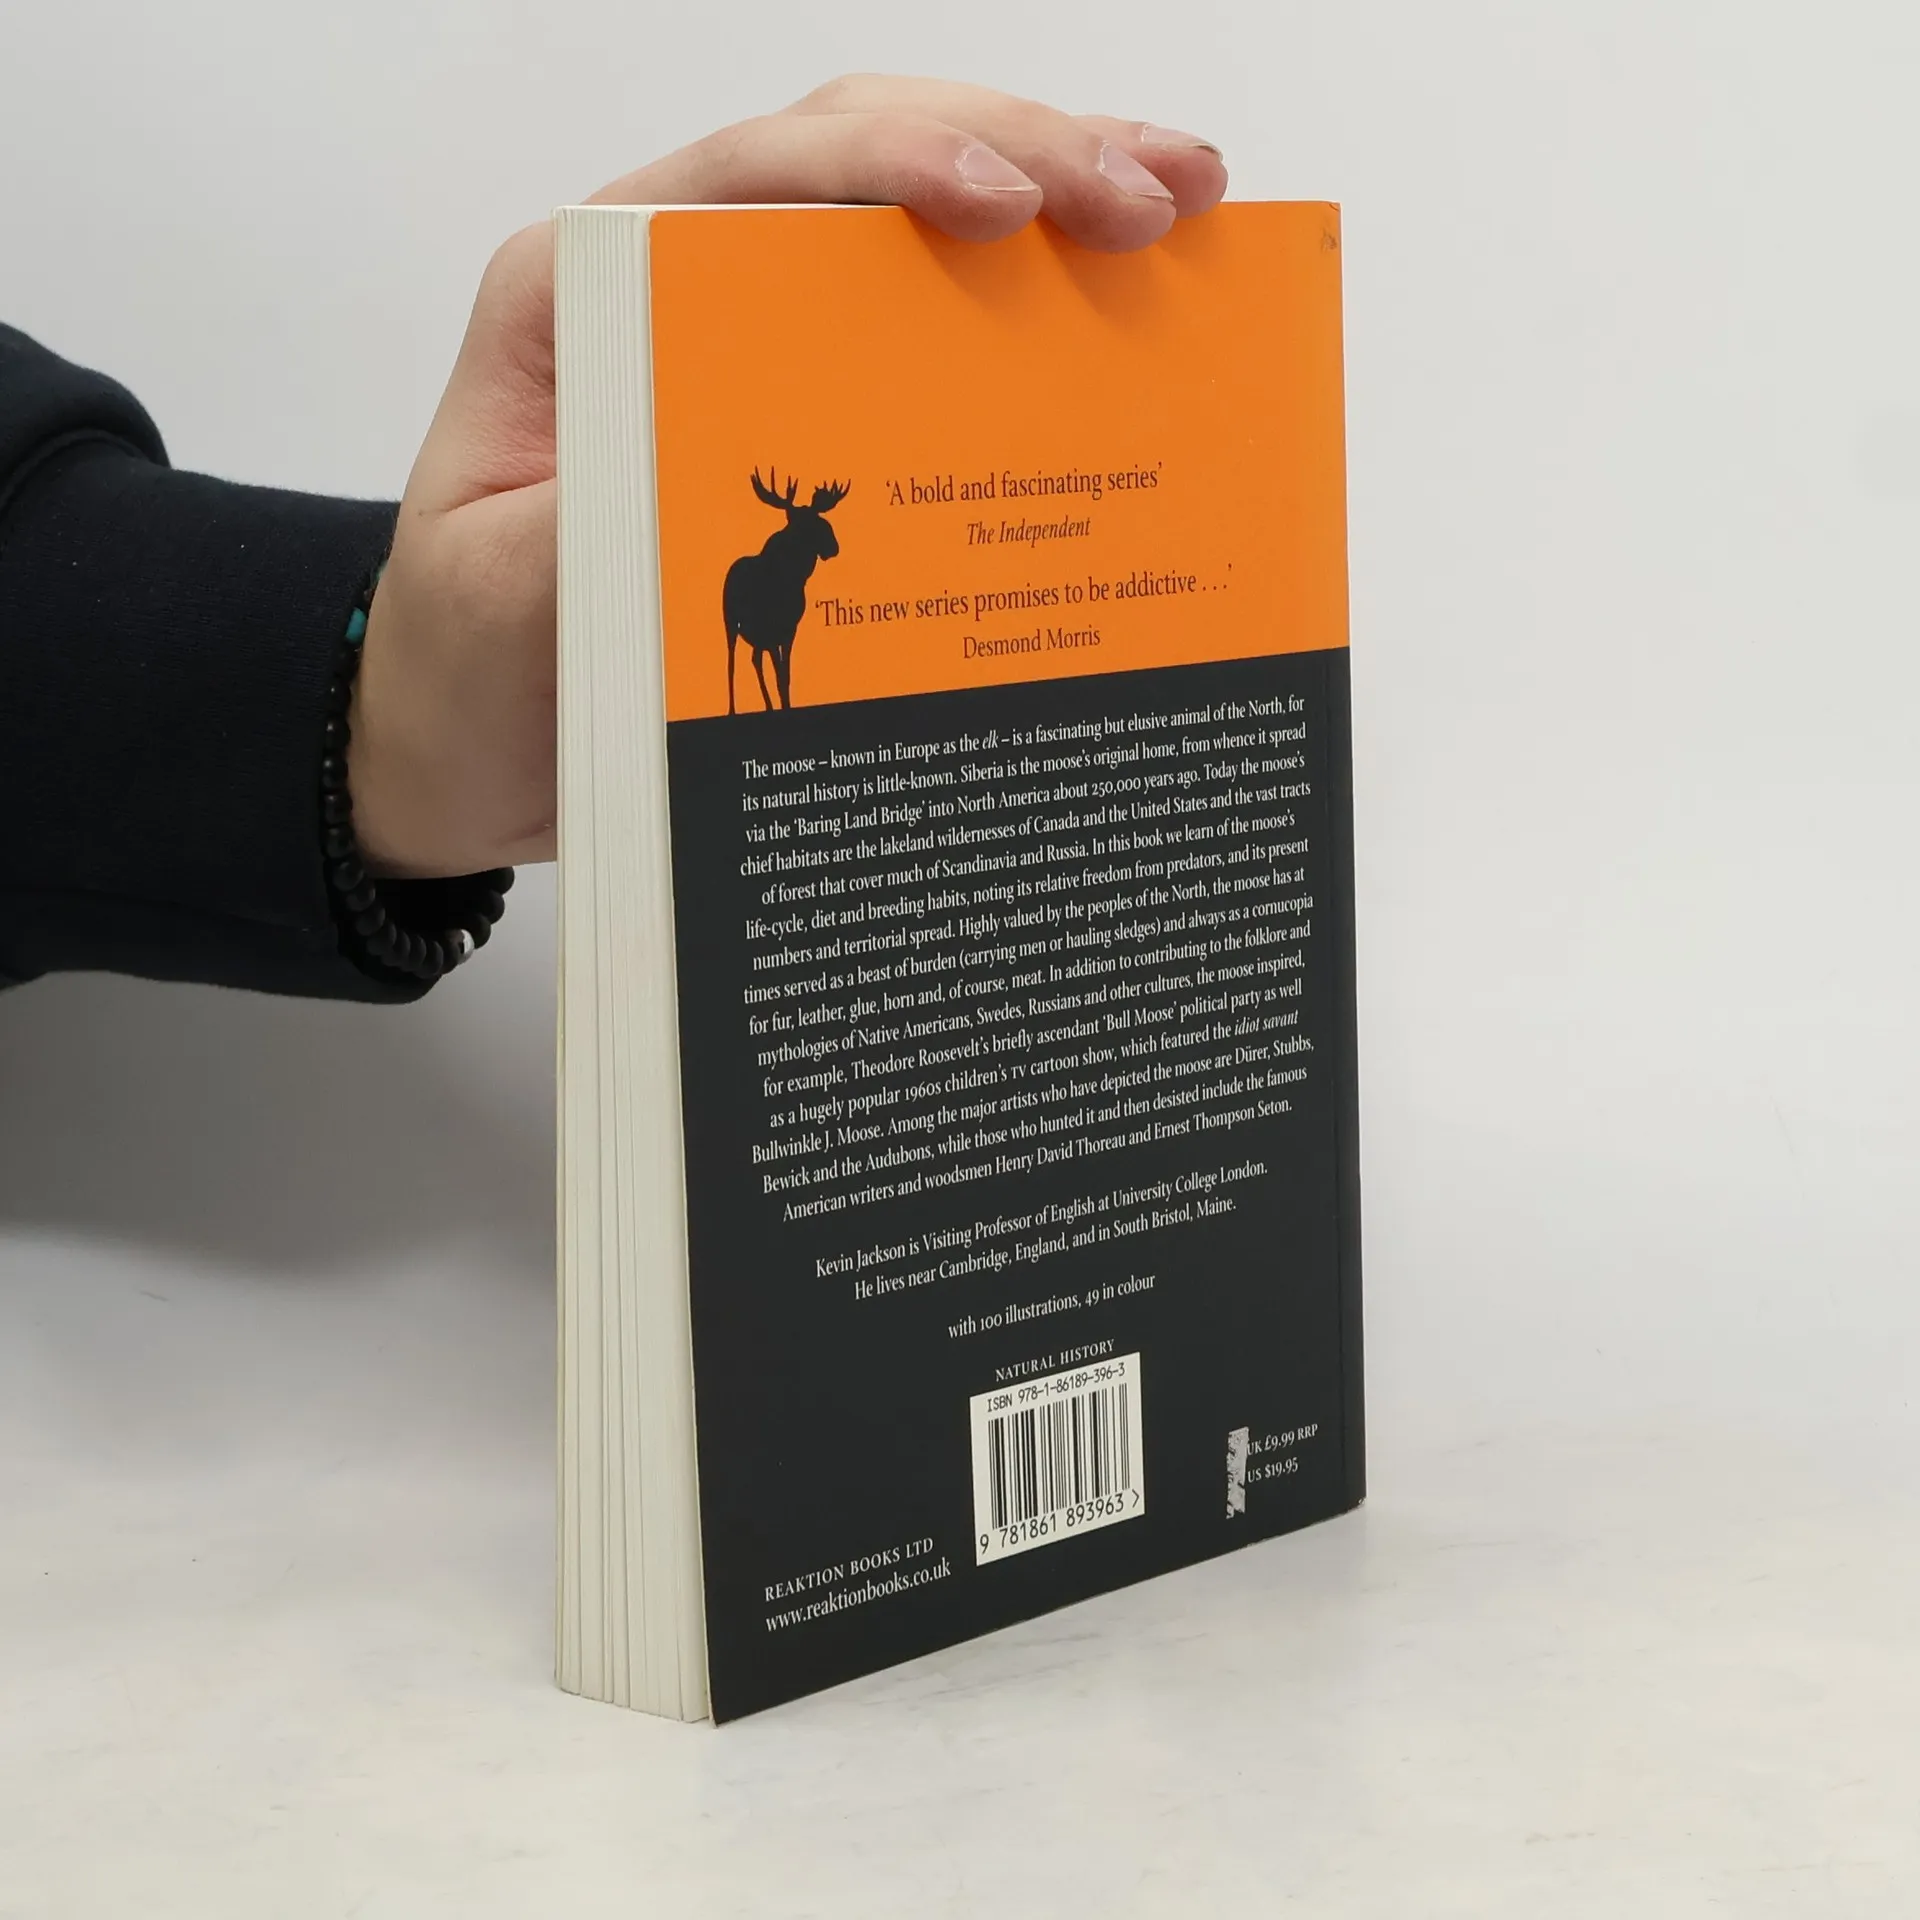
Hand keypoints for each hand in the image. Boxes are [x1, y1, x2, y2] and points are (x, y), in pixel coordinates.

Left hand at [351, 75, 1227, 875]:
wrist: (470, 735)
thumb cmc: (471, 660)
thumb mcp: (508, 601)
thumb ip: (605, 524)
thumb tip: (736, 480)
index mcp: (583, 297)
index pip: (749, 179)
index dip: (889, 167)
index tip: (1005, 209)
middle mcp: (670, 289)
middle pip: (854, 163)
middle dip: (1015, 155)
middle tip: (1151, 202)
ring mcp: (746, 342)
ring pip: (906, 224)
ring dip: (1049, 194)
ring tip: (1182, 201)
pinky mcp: (805, 411)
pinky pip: (924, 333)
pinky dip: (1028, 303)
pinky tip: (1121, 294)